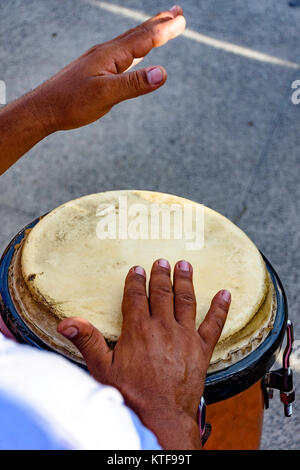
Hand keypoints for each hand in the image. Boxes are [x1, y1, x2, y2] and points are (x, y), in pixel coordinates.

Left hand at [0, 6, 184, 173]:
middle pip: (137, 33)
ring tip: (160, 25)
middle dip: (159, 22)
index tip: (182, 20)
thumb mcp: (106, 95)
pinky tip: (133, 51)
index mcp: (110, 55)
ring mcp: (99, 59)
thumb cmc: (72, 103)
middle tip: (177, 12)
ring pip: (129, 41)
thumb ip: (134, 84)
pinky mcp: (94, 69)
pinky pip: (120, 52)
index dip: (164, 30)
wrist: (44, 109)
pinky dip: (134, 45)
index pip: (143, 38)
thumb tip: (163, 73)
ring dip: (147, 31)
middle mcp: (105, 52)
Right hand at [58, 259, 230, 449]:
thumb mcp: (102, 368)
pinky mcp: (202, 349)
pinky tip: (225, 294)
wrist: (161, 417)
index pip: (137, 297)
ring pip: (186, 301)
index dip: (136, 281)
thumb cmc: (131, 395)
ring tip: (185, 265)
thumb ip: (87, 341)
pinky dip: (220, 308)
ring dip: (185, 281)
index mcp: (139, 330)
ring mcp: (185, 337)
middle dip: (161, 275)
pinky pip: (214, 324)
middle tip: (162, 260)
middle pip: (162, 293)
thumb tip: (67, 322)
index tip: (137, 269)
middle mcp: (163, 327)